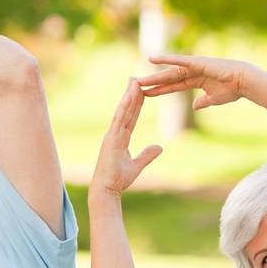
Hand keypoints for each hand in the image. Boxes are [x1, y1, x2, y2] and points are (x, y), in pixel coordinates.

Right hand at [93, 80, 163, 198]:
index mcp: (120, 139)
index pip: (131, 117)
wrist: (107, 189)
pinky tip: (130, 95)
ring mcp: (112, 134)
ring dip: (128, 95)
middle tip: (136, 78)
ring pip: (122, 110)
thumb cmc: (118, 180)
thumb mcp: (137, 166)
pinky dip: (125, 105)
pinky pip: (119, 118)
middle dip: (132, 94)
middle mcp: (115, 133)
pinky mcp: (111, 138)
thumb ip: (147, 155)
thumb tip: (159, 147)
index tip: (141, 91)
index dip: (136, 104)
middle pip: (126, 110)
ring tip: (134, 80)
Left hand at [135, 54, 248, 108]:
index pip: (173, 86)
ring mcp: (194, 66)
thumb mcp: (214, 99)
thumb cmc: (232, 89)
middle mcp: (192, 72)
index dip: (159, 90)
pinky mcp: (197, 62)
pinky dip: (165, 59)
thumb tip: (195, 106)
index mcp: (195, 81)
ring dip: (154, 75)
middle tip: (135, 85)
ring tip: (138, 78)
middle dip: (152, 82)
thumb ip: (203, 102)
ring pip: (169, 71)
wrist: (244, 81)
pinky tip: (151, 58)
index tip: (146, 93)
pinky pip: (178, 60)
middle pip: (168, 78)